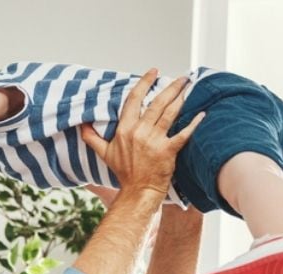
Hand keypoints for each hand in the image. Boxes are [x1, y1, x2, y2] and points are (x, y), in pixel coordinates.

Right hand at [80, 69, 204, 196]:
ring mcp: (154, 141)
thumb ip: (92, 137)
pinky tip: (201, 114)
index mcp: (125, 129)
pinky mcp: (167, 151)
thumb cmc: (124, 173)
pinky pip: (182, 134)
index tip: (154, 72)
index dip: (144, 83)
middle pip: (156, 103)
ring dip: (180, 98)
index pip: (134, 99)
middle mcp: (139, 132)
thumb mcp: (104, 153)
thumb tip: (81, 125)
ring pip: (169, 114)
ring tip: (189, 87)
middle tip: (181, 77)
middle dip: (170, 87)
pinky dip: (193, 124)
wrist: (138, 191)